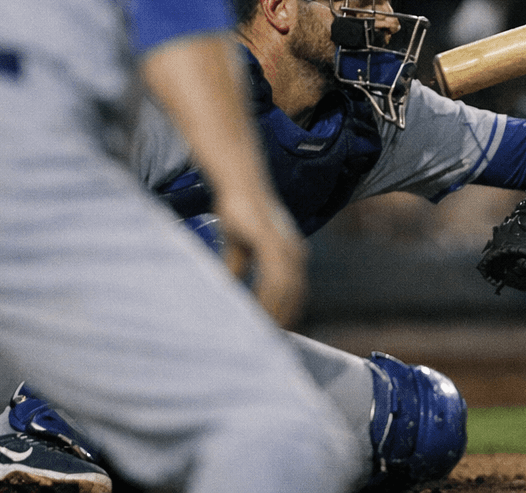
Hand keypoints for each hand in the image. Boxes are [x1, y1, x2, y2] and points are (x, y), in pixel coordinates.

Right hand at [214, 186, 308, 328]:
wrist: (238, 185)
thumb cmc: (239, 213)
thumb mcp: (239, 248)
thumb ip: (239, 268)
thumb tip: (230, 288)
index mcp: (291, 254)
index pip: (294, 290)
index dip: (287, 311)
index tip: (276, 331)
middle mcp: (294, 252)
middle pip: (294, 294)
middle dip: (283, 317)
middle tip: (269, 339)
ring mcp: (285, 246)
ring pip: (286, 288)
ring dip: (275, 310)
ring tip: (262, 330)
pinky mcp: (271, 241)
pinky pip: (274, 275)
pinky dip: (268, 295)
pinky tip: (257, 308)